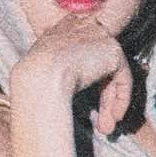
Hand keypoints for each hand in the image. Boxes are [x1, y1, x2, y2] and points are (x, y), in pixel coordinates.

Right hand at [13, 15, 134, 134]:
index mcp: (62, 30)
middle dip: (102, 97)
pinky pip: (122, 77)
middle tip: (101, 123)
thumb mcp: (41, 70)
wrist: (40, 76)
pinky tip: (114, 116)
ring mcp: (99, 36)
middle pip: (98, 64)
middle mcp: (82, 28)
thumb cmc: (33, 80)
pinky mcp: (113, 50)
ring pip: (110, 75)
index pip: (82, 50)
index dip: (88, 77)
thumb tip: (63, 95)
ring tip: (106, 128)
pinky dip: (120, 99)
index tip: (89, 102)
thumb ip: (55, 72)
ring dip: (109, 104)